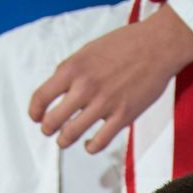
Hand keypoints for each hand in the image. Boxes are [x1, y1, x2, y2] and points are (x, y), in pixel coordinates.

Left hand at [27, 6, 192, 152]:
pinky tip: (90, 143)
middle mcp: (85, 87)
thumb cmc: (125, 45)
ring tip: (65, 139)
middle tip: (50, 130)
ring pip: (71, 135)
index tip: (36, 117)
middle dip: (48, 129)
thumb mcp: (88, 50)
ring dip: (64, 140)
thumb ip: (71, 70)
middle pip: (52, 121)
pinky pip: (99, 142)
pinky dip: (90, 147)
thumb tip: (57, 89)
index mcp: (73, 68)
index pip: (41, 97)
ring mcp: (104, 104)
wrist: (158, 46)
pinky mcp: (123, 116)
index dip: (35, 111)